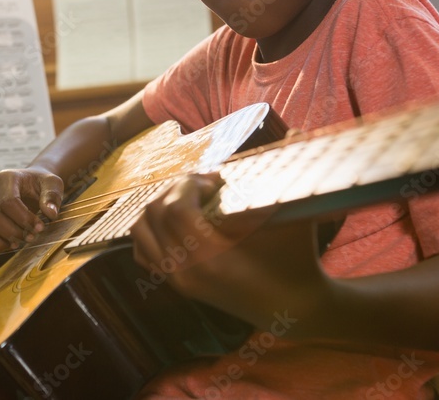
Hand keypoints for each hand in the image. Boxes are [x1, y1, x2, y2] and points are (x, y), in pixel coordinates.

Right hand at [0, 167, 63, 252]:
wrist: (31, 185)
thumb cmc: (40, 185)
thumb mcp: (52, 184)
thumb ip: (53, 196)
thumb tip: (50, 213)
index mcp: (5, 178)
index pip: (8, 201)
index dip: (24, 219)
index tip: (40, 227)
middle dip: (12, 232)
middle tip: (30, 237)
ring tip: (17, 244)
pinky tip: (8, 245)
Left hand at [130, 174, 327, 327]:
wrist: (295, 308)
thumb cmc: (297, 260)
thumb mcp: (296, 218)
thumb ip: (293, 172)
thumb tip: (297, 130)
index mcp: (212, 258)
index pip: (175, 208)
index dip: (189, 184)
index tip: (215, 180)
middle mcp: (187, 272)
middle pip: (155, 214)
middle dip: (177, 189)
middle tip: (206, 184)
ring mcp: (179, 280)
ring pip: (141, 231)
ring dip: (160, 206)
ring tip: (190, 198)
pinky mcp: (178, 285)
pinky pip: (144, 252)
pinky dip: (151, 230)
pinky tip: (179, 220)